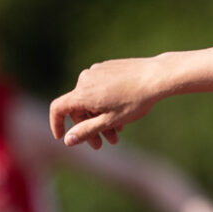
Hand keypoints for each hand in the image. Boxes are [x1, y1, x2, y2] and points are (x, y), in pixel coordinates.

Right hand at [49, 58, 163, 148]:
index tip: (62, 137)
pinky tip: (121, 115)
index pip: (58, 108)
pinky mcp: (106, 67)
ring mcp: (96, 71)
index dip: (56, 124)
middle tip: (104, 143)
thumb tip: (67, 140)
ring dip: (100, 118)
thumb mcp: (110, 121)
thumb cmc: (135, 101)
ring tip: (118, 133)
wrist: (156, 76)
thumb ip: (86, 131)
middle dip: (89, 127)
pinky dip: (105, 104)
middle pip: (78, 107)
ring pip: (91, 99)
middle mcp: (85, 79)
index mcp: (82, 93)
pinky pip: (99, 88)